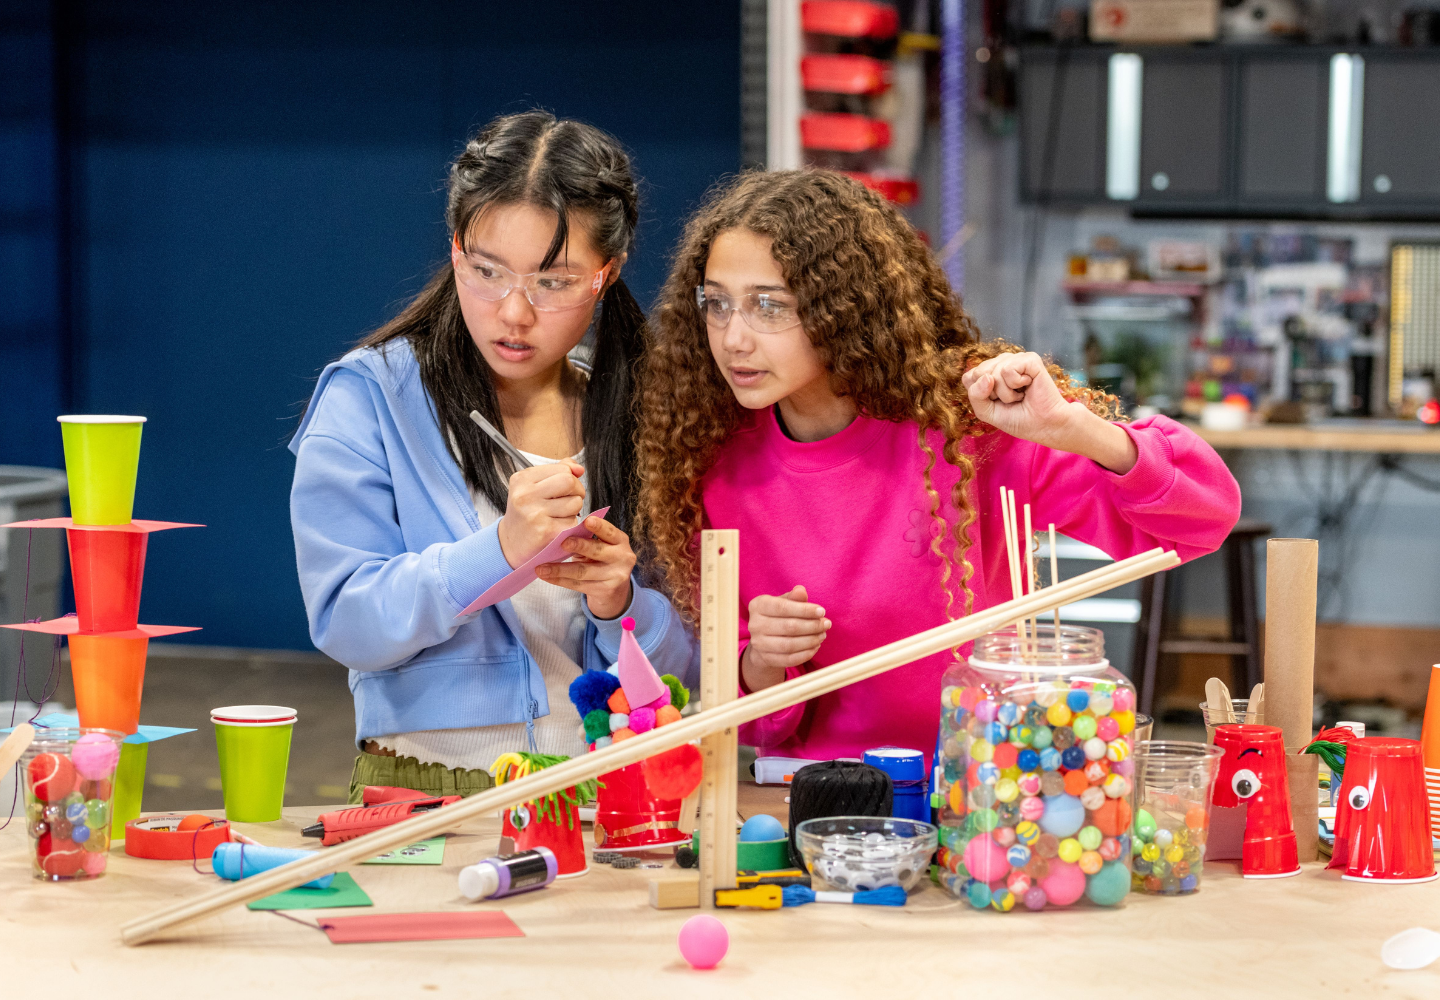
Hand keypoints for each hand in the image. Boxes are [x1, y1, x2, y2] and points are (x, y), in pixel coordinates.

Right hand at [497, 461, 585, 568]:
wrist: (510, 543)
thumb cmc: (526, 512)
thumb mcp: (533, 486)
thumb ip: (557, 471)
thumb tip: (579, 469)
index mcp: (522, 479)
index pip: (563, 468)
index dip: (570, 477)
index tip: (563, 488)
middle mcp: (526, 495)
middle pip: (570, 482)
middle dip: (577, 490)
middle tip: (570, 499)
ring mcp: (535, 514)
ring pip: (575, 503)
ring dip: (574, 510)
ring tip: (560, 514)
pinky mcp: (546, 531)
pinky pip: (573, 522)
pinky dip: (570, 524)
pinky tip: (557, 526)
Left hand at [536, 514, 635, 619]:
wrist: (615, 590)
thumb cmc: (602, 560)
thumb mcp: (602, 546)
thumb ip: (588, 539)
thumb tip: (560, 535)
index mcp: (620, 541)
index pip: (610, 532)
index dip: (599, 526)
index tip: (586, 521)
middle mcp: (622, 557)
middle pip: (597, 551)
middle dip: (579, 546)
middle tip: (561, 543)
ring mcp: (615, 576)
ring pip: (583, 571)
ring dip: (559, 569)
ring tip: (541, 568)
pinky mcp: (605, 590)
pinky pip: (578, 585)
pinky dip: (560, 580)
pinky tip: (547, 577)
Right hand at [740, 586, 831, 692]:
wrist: (765, 638)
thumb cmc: (778, 615)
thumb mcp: (784, 602)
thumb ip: (794, 597)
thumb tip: (801, 591)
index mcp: (758, 606)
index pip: (782, 607)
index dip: (804, 610)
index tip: (822, 611)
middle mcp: (754, 625)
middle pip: (788, 627)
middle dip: (812, 625)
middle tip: (826, 624)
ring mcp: (758, 644)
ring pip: (789, 645)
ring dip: (811, 640)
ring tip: (823, 635)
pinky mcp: (766, 658)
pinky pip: (789, 659)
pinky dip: (806, 654)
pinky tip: (816, 646)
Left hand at [962, 351, 1137, 473]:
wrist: (1046, 425)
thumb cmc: (1019, 419)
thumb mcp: (986, 412)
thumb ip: (975, 395)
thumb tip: (986, 377)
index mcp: (991, 373)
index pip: (969, 377)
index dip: (980, 395)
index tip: (998, 403)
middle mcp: (1003, 363)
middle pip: (979, 373)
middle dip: (993, 394)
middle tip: (1011, 400)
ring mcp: (1016, 359)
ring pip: (993, 372)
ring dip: (1006, 392)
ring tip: (1020, 395)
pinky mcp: (1030, 359)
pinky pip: (1008, 369)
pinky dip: (1016, 384)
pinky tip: (1028, 386)